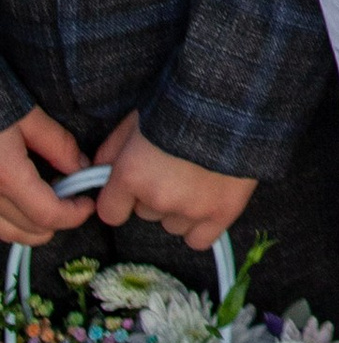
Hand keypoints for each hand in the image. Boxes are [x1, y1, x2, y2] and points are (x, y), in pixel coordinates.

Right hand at [0, 108, 88, 246]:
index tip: (87, 204)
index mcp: (4, 175)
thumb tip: (80, 168)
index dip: (74, 215)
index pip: (47, 214)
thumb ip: (57, 144)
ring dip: (30, 226)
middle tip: (70, 200)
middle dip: (56, 221)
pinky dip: (7, 221)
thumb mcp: (27, 116)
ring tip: (46, 202)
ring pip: (5, 233)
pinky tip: (17, 202)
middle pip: (28, 229)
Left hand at [93, 112, 254, 250]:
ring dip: (179, 209)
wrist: (234, 103)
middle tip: (175, 168)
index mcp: (132, 174)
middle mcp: (157, 198)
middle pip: (146, 214)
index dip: (120, 197)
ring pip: (172, 225)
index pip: (110, 212)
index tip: (133, 185)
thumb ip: (113, 149)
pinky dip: (200, 226)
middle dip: (155, 195)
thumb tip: (99, 169)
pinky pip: (198, 239)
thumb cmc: (179, 105)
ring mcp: (191, 209)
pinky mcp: (222, 213)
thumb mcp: (137, 119)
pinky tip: (208, 203)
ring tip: (198, 179)